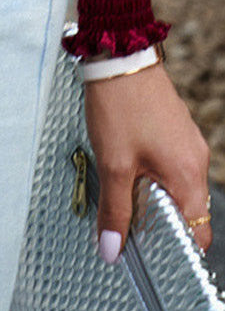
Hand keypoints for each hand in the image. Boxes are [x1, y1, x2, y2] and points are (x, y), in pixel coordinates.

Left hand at [85, 61, 211, 260]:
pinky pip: (170, 163)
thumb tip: (112, 249)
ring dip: (153, 194)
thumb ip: (115, 209)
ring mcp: (187, 142)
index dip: (178, 249)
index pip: (198, 231)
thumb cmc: (120, 105)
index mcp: (188, 175)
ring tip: (123, 190)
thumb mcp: (113, 163)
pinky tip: (127, 164)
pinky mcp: (175, 129)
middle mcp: (195, 160)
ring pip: (176, 185)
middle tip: (128, 223)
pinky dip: (152, 173)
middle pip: (186, 210)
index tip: (153, 255)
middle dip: (159, 221)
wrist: (120, 54)